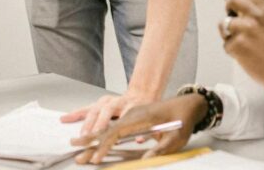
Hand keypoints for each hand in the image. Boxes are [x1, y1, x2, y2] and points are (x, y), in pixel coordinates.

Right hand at [69, 94, 205, 164]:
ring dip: (91, 137)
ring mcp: (131, 115)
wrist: (188, 104)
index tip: (96, 158)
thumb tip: (145, 160)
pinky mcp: (132, 118)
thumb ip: (161, 147)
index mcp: (141, 117)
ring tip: (76, 144)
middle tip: (76, 151)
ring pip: (107, 127)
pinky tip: (90, 138)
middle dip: (90, 140)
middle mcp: (132, 114)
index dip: (105, 145)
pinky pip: (112, 126)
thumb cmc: (182, 120)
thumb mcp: (177, 137)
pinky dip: (99, 133)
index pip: (117, 132)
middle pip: (107, 128)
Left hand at [221, 0, 263, 87]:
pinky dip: (233, 51)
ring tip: (241, 43)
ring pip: (224, 24)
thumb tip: (242, 9)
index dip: (239, 5)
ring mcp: (245, 29)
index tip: (239, 12)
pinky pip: (226, 44)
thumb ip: (262, 13)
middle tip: (231, 20)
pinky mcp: (236, 44)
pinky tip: (244, 55)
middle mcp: (256, 15)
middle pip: (232, 1)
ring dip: (229, 34)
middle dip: (229, 10)